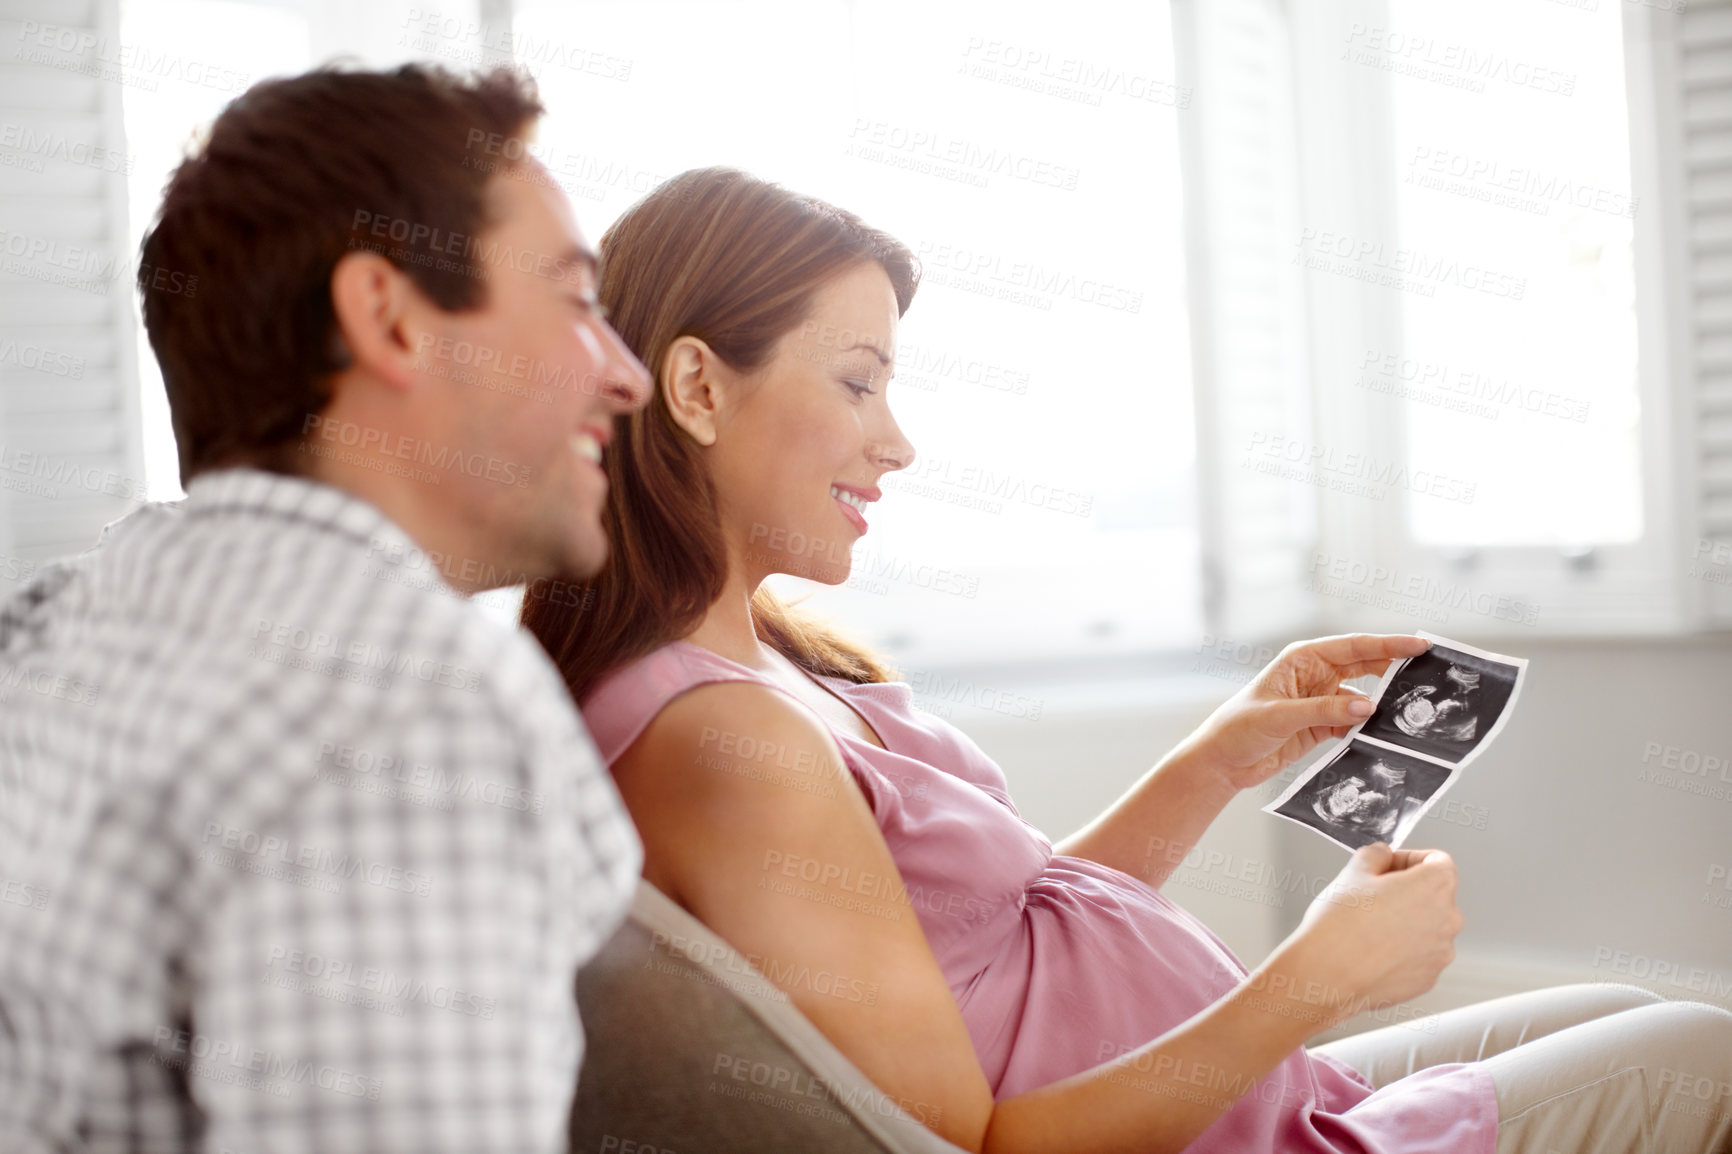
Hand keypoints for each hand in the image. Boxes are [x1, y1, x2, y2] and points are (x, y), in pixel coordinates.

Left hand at [1187, 633, 1429, 791]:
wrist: (1221, 762)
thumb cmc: (1238, 728)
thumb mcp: (1279, 716)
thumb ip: (1323, 711)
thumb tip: (1367, 707)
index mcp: (1302, 659)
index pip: (1353, 647)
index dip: (1388, 645)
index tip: (1420, 646)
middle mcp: (1315, 675)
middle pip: (1364, 666)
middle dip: (1395, 668)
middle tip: (1431, 672)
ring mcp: (1320, 700)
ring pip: (1362, 697)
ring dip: (1384, 704)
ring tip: (1415, 709)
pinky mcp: (1321, 725)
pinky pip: (1354, 722)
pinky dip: (1369, 728)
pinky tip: (1387, 735)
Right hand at [1266, 843, 1462, 1027]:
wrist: (1328, 974)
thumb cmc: (1341, 924)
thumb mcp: (1353, 871)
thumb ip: (1376, 855)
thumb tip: (1382, 857)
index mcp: (1435, 886)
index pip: (1438, 861)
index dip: (1408, 858)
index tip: (1387, 866)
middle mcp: (1447, 920)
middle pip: (1433, 895)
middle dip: (1405, 891)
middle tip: (1371, 895)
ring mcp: (1440, 953)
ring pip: (1425, 927)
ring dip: (1403, 921)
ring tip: (1367, 925)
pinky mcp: (1427, 978)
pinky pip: (1418, 955)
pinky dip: (1400, 949)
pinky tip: (1370, 949)